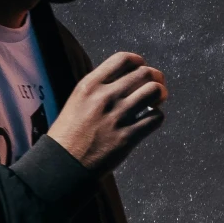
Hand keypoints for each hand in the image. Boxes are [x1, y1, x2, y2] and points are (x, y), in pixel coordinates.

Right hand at [47, 51, 167, 173]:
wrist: (62, 163)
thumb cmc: (70, 132)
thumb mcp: (77, 100)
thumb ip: (99, 87)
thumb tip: (127, 78)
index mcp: (89, 85)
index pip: (123, 59)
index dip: (139, 61)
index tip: (142, 68)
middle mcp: (104, 97)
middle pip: (145, 73)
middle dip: (156, 78)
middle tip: (156, 85)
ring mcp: (117, 117)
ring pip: (155, 91)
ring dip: (160, 94)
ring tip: (156, 101)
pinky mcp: (128, 137)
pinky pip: (156, 118)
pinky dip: (157, 117)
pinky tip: (149, 120)